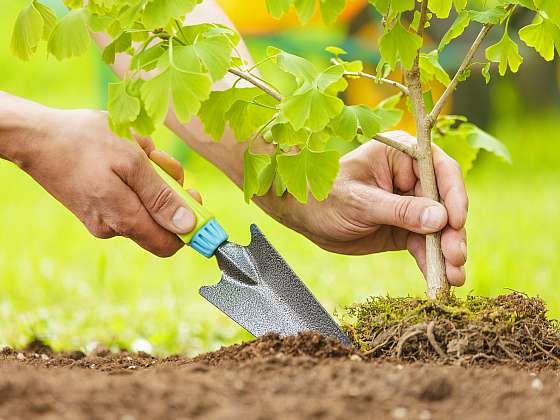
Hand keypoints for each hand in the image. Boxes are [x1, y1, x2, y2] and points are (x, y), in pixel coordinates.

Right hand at [16, 108, 200, 256]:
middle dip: (167, 190)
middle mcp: (113, 227)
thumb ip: (161, 197)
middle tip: (158, 161)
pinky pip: (127, 197)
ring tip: (134, 151)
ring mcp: (101, 219)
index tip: (193, 197)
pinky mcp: (94, 208)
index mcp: (124, 219)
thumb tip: (187, 226)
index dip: (189, 226)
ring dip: (150, 178)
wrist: (35, 136)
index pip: (169, 244)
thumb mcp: (132, 162)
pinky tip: (121, 155)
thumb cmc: (85, 142)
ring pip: (144, 204)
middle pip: (159, 221)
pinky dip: (133, 177)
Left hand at [266, 131, 467, 285]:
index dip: (454, 195)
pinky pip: (424, 245)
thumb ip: (399, 211)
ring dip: (447, 252)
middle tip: (455, 257)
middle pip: (445, 203)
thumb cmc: (325, 197)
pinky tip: (442, 280)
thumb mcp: (360, 202)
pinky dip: (433, 261)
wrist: (305, 217)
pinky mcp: (405, 228)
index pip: (439, 170)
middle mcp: (411, 177)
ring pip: (439, 228)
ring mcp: (410, 205)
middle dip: (452, 232)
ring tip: (454, 276)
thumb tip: (441, 219)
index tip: (456, 221)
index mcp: (401, 155)